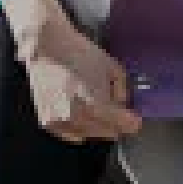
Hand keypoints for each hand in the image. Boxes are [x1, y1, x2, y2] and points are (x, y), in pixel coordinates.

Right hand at [14, 14, 143, 144]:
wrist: (46, 48)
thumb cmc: (80, 53)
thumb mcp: (111, 66)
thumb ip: (121, 89)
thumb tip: (122, 105)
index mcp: (93, 102)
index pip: (120, 123)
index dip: (131, 123)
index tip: (136, 122)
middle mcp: (75, 116)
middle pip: (106, 132)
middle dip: (116, 125)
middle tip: (122, 119)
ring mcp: (60, 121)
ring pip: (89, 135)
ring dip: (99, 129)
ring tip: (103, 116)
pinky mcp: (47, 122)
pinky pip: (71, 135)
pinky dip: (81, 130)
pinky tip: (86, 119)